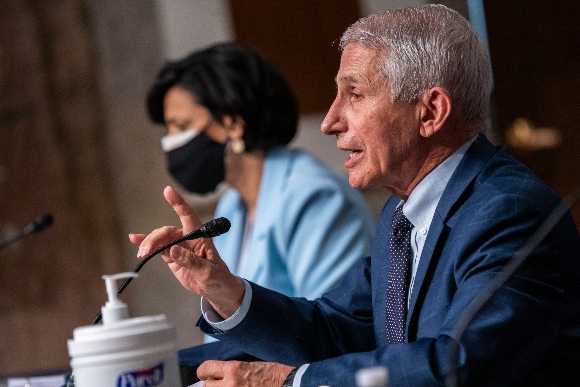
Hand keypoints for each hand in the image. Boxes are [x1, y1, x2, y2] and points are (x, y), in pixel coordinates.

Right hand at [129, 186, 244, 317]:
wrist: (216, 289)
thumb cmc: (218, 277)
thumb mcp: (208, 272)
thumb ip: (192, 261)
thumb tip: (173, 250)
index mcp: (201, 238)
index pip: (189, 216)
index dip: (178, 203)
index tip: (168, 191)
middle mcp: (188, 239)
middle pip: (168, 231)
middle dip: (155, 238)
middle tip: (146, 250)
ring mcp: (179, 247)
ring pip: (161, 239)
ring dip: (149, 244)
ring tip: (141, 253)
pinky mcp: (172, 257)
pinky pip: (158, 249)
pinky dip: (147, 245)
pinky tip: (135, 240)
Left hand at [197, 360, 294, 386]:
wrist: (286, 384)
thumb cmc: (272, 373)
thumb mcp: (248, 365)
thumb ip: (231, 371)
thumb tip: (217, 375)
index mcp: (233, 369)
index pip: (206, 369)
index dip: (203, 372)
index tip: (204, 374)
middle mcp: (231, 384)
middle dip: (210, 385)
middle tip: (217, 383)